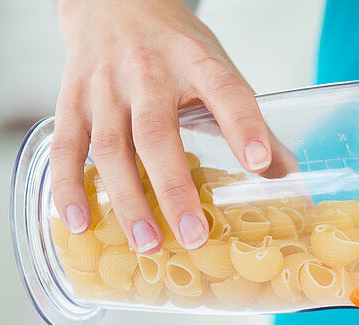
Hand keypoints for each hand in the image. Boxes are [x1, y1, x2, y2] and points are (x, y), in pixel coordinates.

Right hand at [51, 0, 279, 252]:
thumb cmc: (175, 47)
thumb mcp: (219, 70)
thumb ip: (254, 125)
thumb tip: (291, 180)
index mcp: (195, 61)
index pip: (225, 91)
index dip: (244, 126)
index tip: (259, 163)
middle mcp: (147, 73)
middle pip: (156, 134)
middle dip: (174, 189)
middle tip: (193, 235)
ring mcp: (104, 87)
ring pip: (110, 148)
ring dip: (128, 200)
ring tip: (148, 243)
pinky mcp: (71, 100)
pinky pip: (67, 147)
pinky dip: (69, 186)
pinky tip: (80, 222)